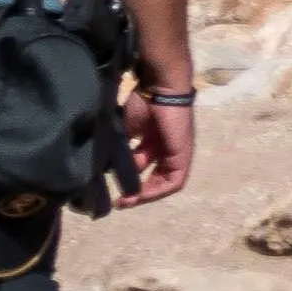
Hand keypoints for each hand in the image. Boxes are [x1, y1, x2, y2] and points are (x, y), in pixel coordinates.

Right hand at [116, 92, 196, 206]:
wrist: (159, 89)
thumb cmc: (143, 103)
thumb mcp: (129, 130)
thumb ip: (125, 148)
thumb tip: (109, 165)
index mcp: (156, 142)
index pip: (148, 167)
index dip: (134, 180)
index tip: (116, 189)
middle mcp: (170, 149)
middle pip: (158, 178)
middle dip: (139, 191)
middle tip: (121, 201)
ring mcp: (178, 153)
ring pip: (166, 182)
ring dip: (147, 193)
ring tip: (128, 200)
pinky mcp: (182, 155)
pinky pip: (174, 180)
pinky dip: (158, 189)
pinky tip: (141, 194)